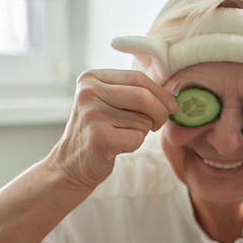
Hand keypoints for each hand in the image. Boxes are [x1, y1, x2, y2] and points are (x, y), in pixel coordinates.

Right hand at [49, 69, 176, 188]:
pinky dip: (135, 144)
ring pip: (142, 120)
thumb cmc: (99, 131)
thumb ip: (134, 92)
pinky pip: (137, 138)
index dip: (161, 93)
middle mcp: (89, 92)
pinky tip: (118, 146)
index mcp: (91, 78)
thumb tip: (171, 97)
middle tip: (157, 124)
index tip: (171, 106)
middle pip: (144, 96)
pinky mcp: (98, 137)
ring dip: (142, 131)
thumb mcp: (109, 103)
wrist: (71, 164)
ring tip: (122, 135)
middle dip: (160, 113)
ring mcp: (92, 114)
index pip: (137, 78)